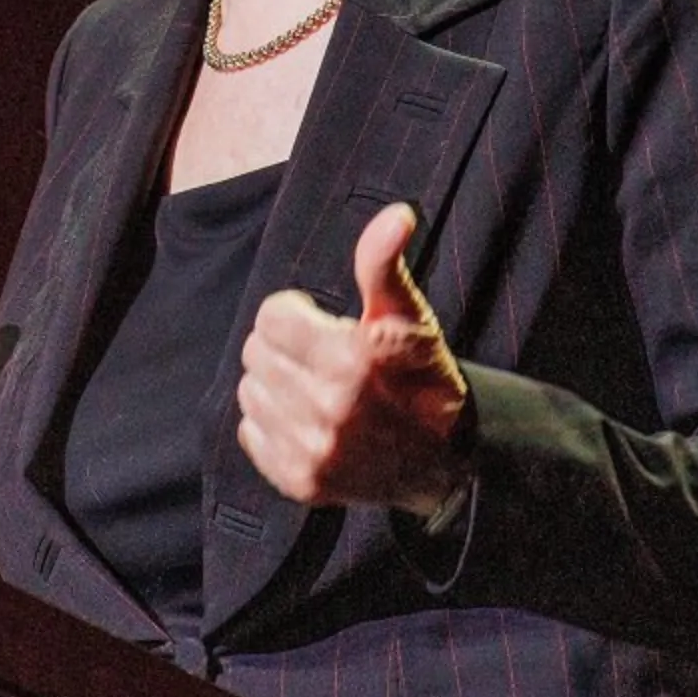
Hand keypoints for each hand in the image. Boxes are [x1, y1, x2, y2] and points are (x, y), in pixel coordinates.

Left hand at [235, 202, 470, 516]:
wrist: (447, 460)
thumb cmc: (424, 377)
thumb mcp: (410, 316)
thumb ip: (384, 265)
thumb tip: (396, 215)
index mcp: (350, 360)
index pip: (272, 316)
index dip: (296, 313)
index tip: (323, 325)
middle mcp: (327, 409)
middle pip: (255, 352)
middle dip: (284, 346)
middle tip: (320, 356)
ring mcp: (312, 450)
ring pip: (250, 392)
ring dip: (275, 383)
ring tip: (315, 387)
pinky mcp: (300, 481)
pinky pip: (250, 433)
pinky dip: (271, 424)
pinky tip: (306, 420)